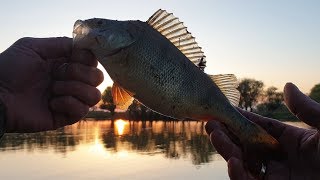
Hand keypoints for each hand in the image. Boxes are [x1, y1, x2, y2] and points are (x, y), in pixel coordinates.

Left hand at [0, 37, 103, 132]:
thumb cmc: (9, 69)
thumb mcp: (32, 47)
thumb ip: (60, 43)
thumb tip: (84, 46)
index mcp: (65, 64)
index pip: (92, 60)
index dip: (87, 59)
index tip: (72, 57)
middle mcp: (71, 81)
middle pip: (98, 77)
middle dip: (81, 73)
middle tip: (57, 74)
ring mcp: (69, 99)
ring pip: (95, 95)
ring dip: (75, 89)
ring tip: (53, 89)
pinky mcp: (65, 116)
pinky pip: (83, 110)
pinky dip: (68, 104)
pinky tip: (51, 103)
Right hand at [205, 83, 319, 179]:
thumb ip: (307, 110)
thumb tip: (287, 86)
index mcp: (289, 140)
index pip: (258, 127)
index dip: (240, 118)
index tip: (224, 110)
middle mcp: (277, 157)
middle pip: (245, 143)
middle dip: (226, 133)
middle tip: (211, 123)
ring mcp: (274, 176)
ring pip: (243, 162)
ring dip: (226, 149)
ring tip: (215, 135)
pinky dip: (237, 174)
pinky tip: (232, 160)